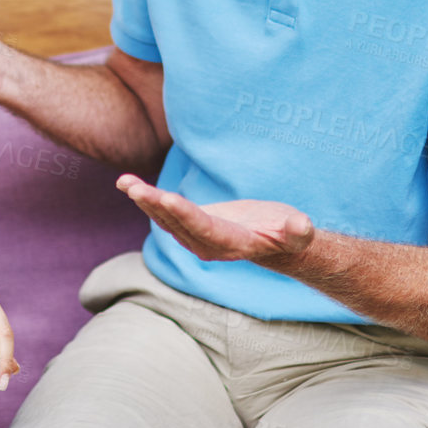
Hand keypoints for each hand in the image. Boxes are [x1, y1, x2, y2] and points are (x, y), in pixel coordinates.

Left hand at [116, 175, 314, 265]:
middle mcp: (208, 245)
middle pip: (178, 224)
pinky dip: (145, 199)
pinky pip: (163, 213)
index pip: (205, 229)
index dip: (186, 215)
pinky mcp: (188, 227)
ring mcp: (195, 238)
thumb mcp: (296, 233)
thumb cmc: (289, 234)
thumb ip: (297, 232)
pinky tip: (126, 184)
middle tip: (135, 187)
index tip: (167, 198)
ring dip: (144, 201)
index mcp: (232, 244)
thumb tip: (303, 226)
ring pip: (165, 219)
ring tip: (124, 182)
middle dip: (156, 206)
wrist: (275, 243)